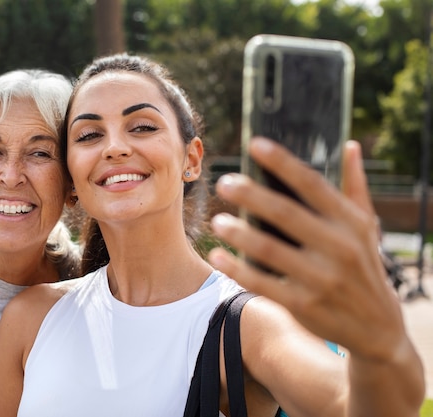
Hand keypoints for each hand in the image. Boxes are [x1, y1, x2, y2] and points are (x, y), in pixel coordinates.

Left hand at [208, 137, 405, 360]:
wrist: (377, 328)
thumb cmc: (363, 265)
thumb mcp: (367, 225)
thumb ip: (354, 186)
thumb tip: (350, 145)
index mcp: (351, 222)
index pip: (313, 184)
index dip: (282, 162)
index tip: (254, 144)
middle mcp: (339, 248)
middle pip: (284, 213)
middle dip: (250, 195)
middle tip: (224, 183)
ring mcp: (321, 278)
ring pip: (269, 249)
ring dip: (237, 233)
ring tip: (217, 220)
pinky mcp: (303, 304)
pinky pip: (262, 283)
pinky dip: (236, 269)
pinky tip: (217, 255)